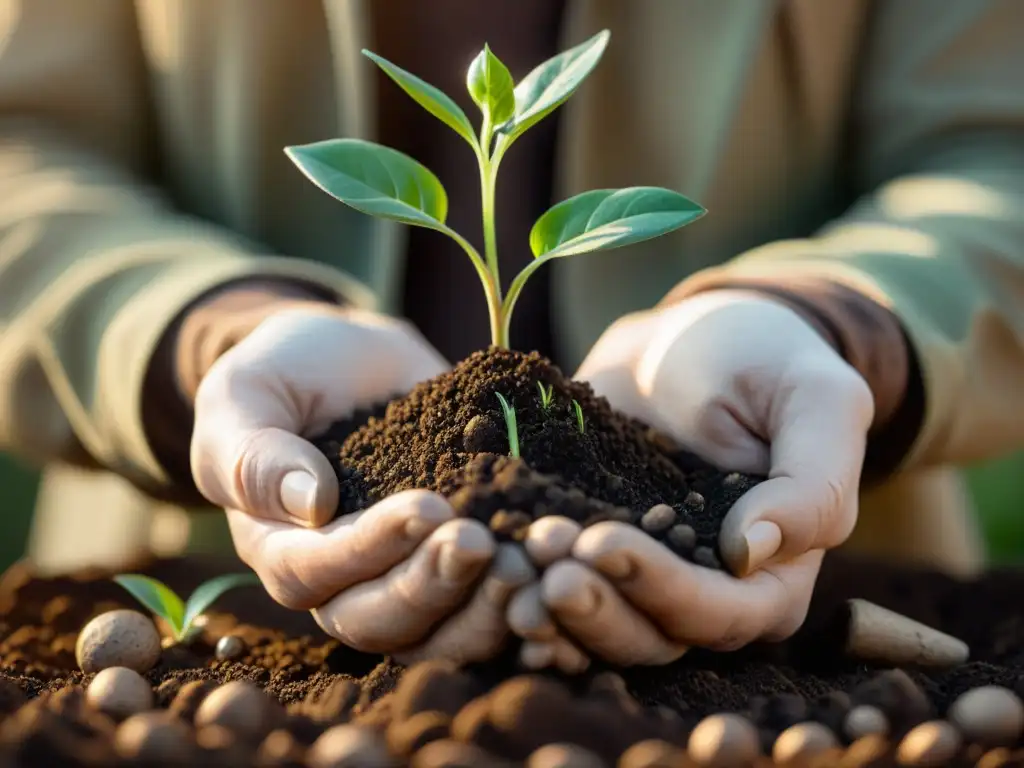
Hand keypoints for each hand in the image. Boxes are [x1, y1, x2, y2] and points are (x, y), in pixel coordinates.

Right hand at [191, 306, 528, 660]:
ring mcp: (406, 574)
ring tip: (530, 559)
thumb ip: (253, 449)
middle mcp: (344, 579)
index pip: (314, 571)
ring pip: (441, 626)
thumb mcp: (247, 393)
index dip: (370, 549)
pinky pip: (488, 599)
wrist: (353, 361)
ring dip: (488, 604)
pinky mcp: (458, 559)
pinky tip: (560, 562)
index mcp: (282, 547)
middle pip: (382, 618)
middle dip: (436, 587)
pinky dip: (526, 594)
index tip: (427, 508)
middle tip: (486, 545)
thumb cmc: (285, 372)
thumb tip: (305, 504)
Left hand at [512, 290, 873, 666]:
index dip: (664, 590)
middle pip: (651, 635)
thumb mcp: (813, 399)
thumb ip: (812, 479)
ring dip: (551, 607)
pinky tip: (489, 575)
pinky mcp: (588, 554)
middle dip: (594, 605)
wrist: (685, 342)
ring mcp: (640, 579)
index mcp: (773, 574)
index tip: (602, 542)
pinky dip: (525, 594)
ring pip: (598, 626)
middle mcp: (706, 592)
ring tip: (508, 566)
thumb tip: (753, 552)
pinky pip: (558, 592)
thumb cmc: (764, 363)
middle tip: (542, 559)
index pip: (724, 612)